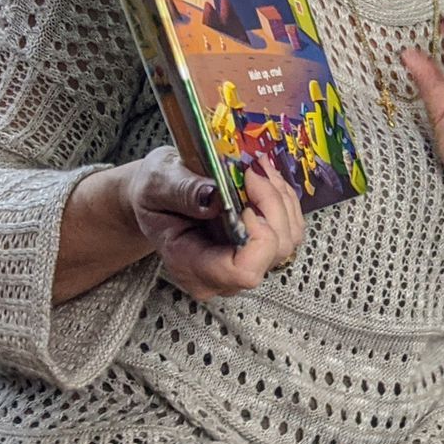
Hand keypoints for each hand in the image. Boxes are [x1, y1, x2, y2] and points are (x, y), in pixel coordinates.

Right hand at [125, 146, 302, 300]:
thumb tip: (216, 196)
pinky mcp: (260, 248)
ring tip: (259, 168)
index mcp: (190, 265)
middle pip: (273, 251)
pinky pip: (289, 228)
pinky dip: (283, 199)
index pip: (242, 272)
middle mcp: (221, 274)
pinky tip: (266, 178)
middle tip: (252, 171)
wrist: (158, 198)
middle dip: (272, 205)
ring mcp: (244, 263)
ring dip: (281, 198)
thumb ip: (183, 191)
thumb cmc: (153, 195)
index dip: (257, 237)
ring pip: (288, 238)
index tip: (245, 202)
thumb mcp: (157, 183)